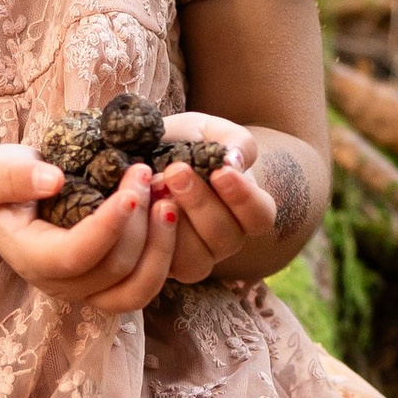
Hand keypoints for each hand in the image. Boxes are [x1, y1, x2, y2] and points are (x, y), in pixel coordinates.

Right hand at [0, 143, 176, 313]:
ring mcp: (87, 291)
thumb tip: (52, 180)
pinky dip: (164, 254)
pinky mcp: (108, 284)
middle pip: (113, 269)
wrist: (3, 200)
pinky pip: (144, 285)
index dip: (107, 227)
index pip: (75, 255)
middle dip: (140, 223)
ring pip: (136, 289)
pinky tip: (168, 215)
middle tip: (149, 174)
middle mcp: (60, 285)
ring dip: (160, 247)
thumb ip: (14, 178)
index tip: (130, 192)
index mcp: (31, 259)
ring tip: (168, 201)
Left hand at [153, 128, 281, 284]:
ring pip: (195, 258)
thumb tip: (235, 161)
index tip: (221, 171)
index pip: (260, 215)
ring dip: (173, 222)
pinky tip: (137, 206)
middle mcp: (224, 240)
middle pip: (225, 237)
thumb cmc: (186, 143)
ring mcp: (195, 258)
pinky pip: (161, 265)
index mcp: (245, 210)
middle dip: (199, 203)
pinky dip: (148, 235)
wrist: (143, 156)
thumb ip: (232, 140)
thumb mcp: (208, 130)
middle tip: (176, 170)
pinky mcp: (163, 267)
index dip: (244, 198)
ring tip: (153, 187)